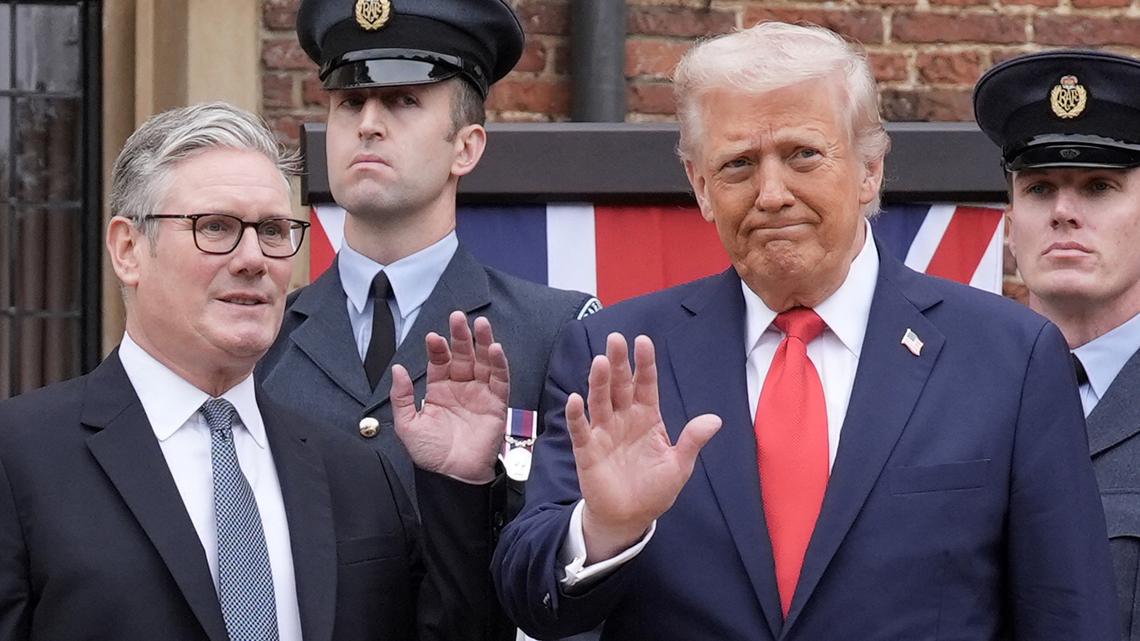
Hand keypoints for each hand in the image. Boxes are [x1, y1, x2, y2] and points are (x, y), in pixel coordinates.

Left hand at [391, 311, 509, 484]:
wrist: (453, 477)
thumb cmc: (431, 455)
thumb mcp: (407, 425)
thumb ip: (402, 397)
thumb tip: (397, 369)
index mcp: (439, 390)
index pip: (440, 361)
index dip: (437, 348)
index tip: (432, 337)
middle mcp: (461, 388)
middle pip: (463, 355)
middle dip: (461, 336)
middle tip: (458, 318)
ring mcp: (480, 394)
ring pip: (483, 362)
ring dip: (483, 342)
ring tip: (481, 324)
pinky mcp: (497, 404)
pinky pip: (500, 380)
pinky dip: (499, 364)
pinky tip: (495, 349)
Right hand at [569, 333, 720, 562]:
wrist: (630, 517)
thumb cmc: (654, 489)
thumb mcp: (679, 465)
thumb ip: (692, 441)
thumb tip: (715, 419)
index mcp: (647, 417)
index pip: (646, 384)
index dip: (645, 364)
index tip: (644, 341)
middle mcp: (624, 418)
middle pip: (620, 385)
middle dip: (619, 362)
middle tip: (616, 338)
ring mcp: (604, 432)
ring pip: (600, 401)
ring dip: (599, 382)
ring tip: (601, 362)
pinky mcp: (587, 450)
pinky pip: (581, 429)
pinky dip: (576, 415)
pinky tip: (576, 399)